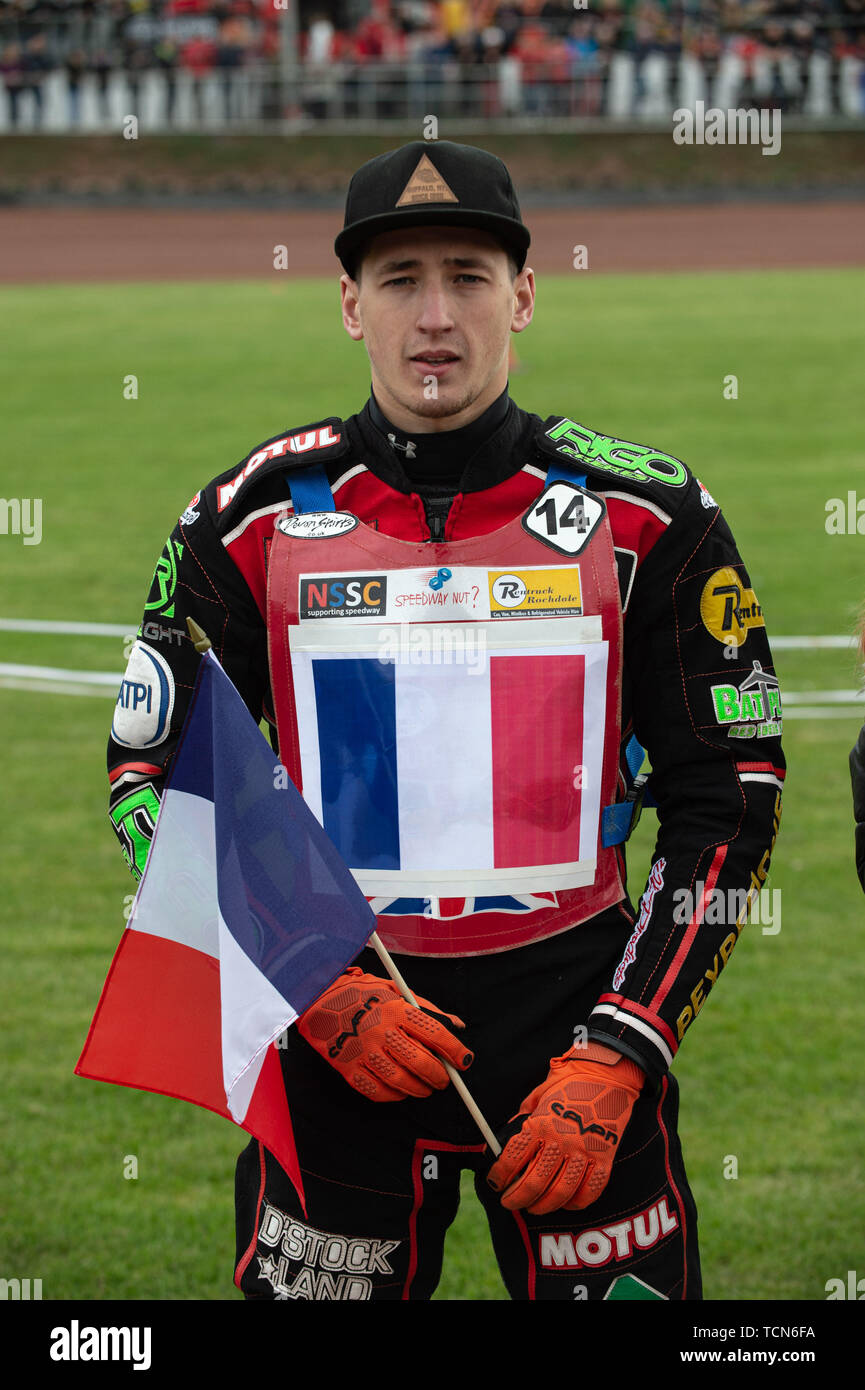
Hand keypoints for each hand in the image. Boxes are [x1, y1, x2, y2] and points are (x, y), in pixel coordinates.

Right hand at [297, 968, 472, 1101]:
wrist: (317, 999)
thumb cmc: (362, 994)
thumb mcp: (395, 991)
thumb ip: (426, 1010)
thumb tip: (456, 1026)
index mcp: (395, 1009)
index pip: (435, 1033)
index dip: (455, 1051)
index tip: (464, 1060)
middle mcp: (380, 1031)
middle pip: (421, 1062)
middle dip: (440, 1076)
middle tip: (445, 1079)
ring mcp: (363, 1052)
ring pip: (402, 1082)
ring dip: (420, 1089)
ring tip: (426, 1087)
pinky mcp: (348, 1069)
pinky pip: (378, 1092)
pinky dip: (395, 1096)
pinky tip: (401, 1090)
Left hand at [486, 1043, 644, 1213]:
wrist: (606, 1076)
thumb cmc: (567, 1085)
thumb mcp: (536, 1097)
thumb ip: (522, 1122)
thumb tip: (504, 1144)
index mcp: (540, 1123)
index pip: (512, 1158)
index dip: (499, 1175)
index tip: (494, 1182)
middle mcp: (561, 1141)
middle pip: (533, 1183)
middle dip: (516, 1198)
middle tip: (509, 1202)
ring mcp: (585, 1152)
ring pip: (560, 1193)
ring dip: (543, 1206)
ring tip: (533, 1207)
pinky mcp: (605, 1159)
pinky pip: (590, 1191)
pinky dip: (576, 1203)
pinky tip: (566, 1203)